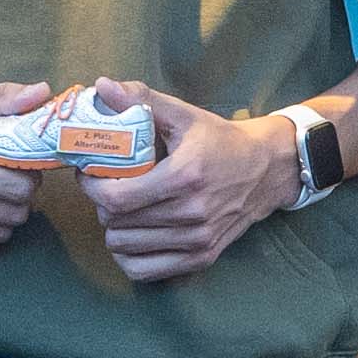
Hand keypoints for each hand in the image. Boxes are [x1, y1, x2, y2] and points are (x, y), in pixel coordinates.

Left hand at [80, 84, 300, 286]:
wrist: (267, 170)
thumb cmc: (220, 141)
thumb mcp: (184, 115)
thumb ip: (140, 100)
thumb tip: (101, 86)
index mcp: (184, 177)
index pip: (116, 199)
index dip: (92, 188)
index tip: (90, 173)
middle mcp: (191, 214)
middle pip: (117, 224)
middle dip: (101, 205)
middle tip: (107, 187)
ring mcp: (197, 240)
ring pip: (125, 248)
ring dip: (115, 229)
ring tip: (122, 209)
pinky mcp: (202, 258)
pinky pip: (145, 271)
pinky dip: (130, 256)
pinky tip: (133, 235)